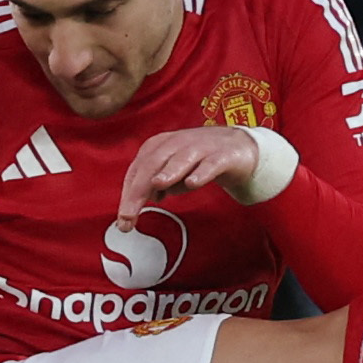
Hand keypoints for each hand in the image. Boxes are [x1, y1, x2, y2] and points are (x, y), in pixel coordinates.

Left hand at [115, 126, 264, 216]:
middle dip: (139, 189)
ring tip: (157, 186)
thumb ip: (157, 186)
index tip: (124, 219)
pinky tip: (193, 183)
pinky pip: (211, 163)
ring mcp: (202, 147)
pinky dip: (202, 172)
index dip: (128, 193)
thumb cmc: (199, 162)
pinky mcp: (224, 155)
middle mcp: (178, 143)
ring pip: (181, 158)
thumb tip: (147, 199)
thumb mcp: (173, 174)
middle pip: (153, 163)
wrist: (239, 148)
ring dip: (168, 172)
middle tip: (130, 215)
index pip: (138, 169)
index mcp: (160, 146)